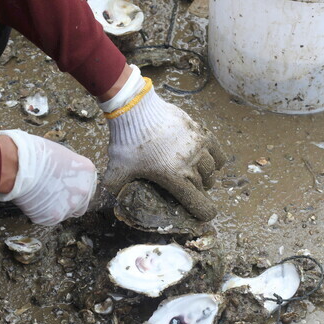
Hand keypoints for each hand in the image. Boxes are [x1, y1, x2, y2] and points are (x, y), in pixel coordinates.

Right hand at [0, 130, 95, 225]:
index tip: (61, 185)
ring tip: (39, 197)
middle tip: (51, 194)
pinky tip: (33, 201)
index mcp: (87, 171)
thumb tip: (63, 175)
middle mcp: (83, 190)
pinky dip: (41, 213)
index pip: (86, 185)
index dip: (72, 186)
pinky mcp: (54, 217)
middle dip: (67, 200)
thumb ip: (68, 169)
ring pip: (65, 212)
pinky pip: (49, 218)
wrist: (19, 165)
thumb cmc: (35, 153)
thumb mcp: (60, 154)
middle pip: (80, 203)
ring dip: (55, 207)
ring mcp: (70, 205)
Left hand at [101, 67, 226, 219]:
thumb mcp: (117, 168)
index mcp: (173, 176)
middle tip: (191, 192)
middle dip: (199, 192)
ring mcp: (196, 145)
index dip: (203, 211)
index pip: (197, 201)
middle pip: (202, 184)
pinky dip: (217, 158)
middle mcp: (190, 163)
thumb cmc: (127, 141)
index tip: (205, 215)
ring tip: (199, 176)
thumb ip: (113, 187)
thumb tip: (106, 199)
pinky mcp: (198, 130)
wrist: (135, 108)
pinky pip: (216, 148)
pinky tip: (212, 161)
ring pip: (210, 168)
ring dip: (206, 176)